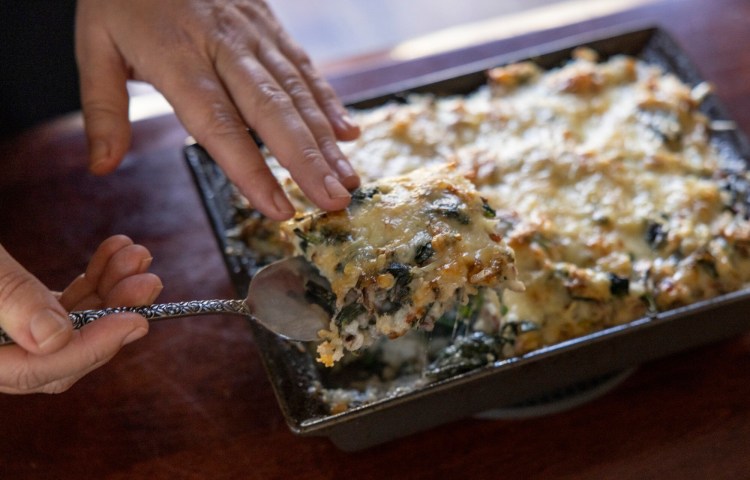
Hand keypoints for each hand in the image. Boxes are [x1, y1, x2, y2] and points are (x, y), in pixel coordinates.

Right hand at [0, 235, 161, 393]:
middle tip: (147, 282)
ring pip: (71, 323)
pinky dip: (91, 281)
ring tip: (137, 257)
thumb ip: (11, 298)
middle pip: (65, 351)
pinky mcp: (17, 309)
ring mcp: (9, 331)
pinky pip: (62, 304)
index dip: (92, 347)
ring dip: (111, 290)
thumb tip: (55, 337)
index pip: (40, 369)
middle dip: (114, 314)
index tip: (135, 322)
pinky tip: (114, 253)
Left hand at [75, 0, 360, 220]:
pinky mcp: (270, 25)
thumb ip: (103, 108)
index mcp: (177, 58)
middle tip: (334, 202)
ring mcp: (253, 34)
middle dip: (307, 161)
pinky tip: (347, 133)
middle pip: (272, 111)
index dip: (251, 170)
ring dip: (326, 140)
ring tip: (347, 180)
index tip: (278, 209)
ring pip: (297, 92)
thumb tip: (102, 166)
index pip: (218, 124)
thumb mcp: (94, 46)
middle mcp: (224, 47)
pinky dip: (329, 101)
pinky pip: (304, 67)